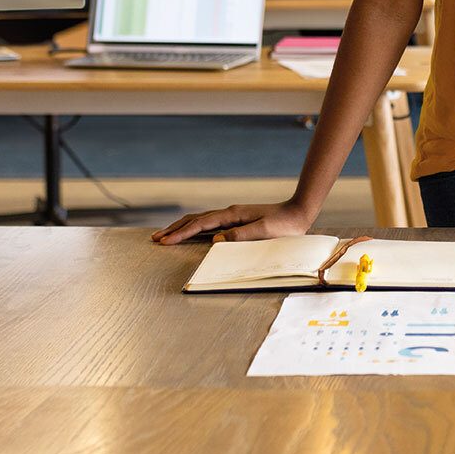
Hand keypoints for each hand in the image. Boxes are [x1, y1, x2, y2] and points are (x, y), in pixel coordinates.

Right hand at [152, 199, 313, 244]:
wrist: (298, 212)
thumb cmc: (284, 225)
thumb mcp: (265, 232)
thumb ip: (241, 236)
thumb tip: (215, 240)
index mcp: (233, 215)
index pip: (201, 224)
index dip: (181, 233)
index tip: (164, 241)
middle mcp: (229, 213)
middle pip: (195, 219)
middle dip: (174, 229)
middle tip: (155, 238)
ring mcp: (232, 215)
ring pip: (200, 220)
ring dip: (182, 228)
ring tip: (166, 235)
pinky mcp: (236, 220)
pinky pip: (209, 224)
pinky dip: (195, 228)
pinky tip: (191, 232)